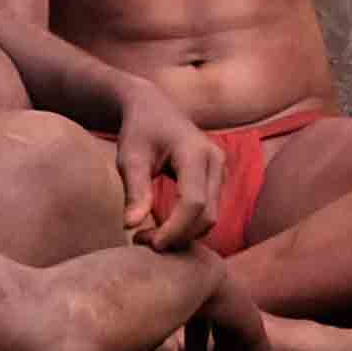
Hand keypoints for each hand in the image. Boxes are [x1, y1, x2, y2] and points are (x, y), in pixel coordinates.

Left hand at [117, 95, 225, 249]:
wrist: (154, 108)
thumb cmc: (140, 130)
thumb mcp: (130, 157)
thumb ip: (134, 190)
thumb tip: (130, 226)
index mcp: (195, 152)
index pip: (193, 202)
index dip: (174, 229)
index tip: (147, 243)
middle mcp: (216, 161)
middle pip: (207, 215)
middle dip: (178, 236)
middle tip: (143, 240)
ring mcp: (220, 170)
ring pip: (211, 217)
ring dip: (184, 234)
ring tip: (150, 235)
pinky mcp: (218, 178)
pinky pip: (210, 211)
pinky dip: (189, 226)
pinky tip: (164, 227)